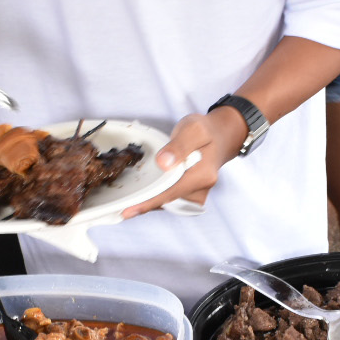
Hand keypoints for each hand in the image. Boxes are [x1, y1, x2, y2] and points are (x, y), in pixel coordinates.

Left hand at [121, 105, 247, 217]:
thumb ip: (179, 145)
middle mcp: (201, 189)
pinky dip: (155, 196)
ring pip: (167, 203)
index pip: (171, 192)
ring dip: (149, 199)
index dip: (148, 202)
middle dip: (144, 203)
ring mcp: (196, 195)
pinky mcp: (190, 196)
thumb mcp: (193, 129)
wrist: (220, 137)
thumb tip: (164, 163)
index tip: (128, 210)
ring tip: (129, 197)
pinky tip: (143, 191)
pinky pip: (169, 200)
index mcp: (202, 174)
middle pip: (167, 202)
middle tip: (120, 205)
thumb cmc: (205, 132)